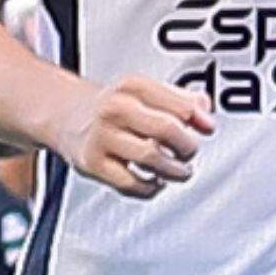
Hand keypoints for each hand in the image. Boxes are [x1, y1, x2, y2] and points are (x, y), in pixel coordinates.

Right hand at [63, 76, 213, 200]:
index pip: (178, 104)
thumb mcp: (147, 93)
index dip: (199, 120)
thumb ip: (183, 101)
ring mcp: (102, 136)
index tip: (207, 128)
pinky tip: (154, 181)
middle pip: (166, 129)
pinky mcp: (93, 163)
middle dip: (186, 146)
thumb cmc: (116, 108)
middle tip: (188, 152)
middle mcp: (115, 109)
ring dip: (174, 170)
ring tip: (179, 170)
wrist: (68, 117)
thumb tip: (207, 119)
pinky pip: (131, 184)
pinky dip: (150, 188)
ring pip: (151, 158)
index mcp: (132, 87)